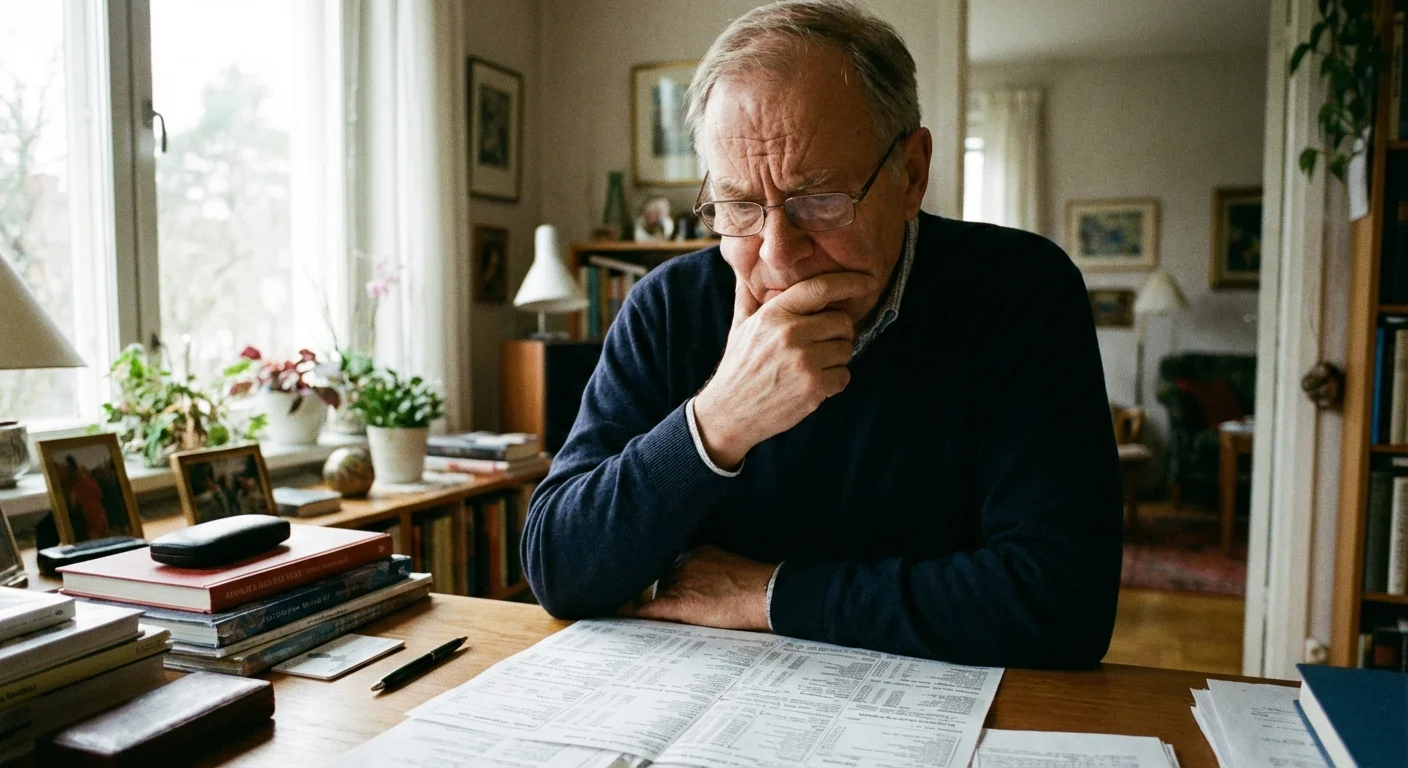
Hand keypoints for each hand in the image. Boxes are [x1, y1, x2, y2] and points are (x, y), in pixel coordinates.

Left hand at [621, 545, 775, 630]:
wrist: (769, 594)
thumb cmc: (756, 587)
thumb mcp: (728, 570)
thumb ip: (708, 574)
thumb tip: (698, 590)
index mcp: (697, 552)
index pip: (665, 565)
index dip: (652, 576)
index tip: (638, 581)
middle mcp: (685, 563)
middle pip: (654, 579)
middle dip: (641, 590)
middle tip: (619, 596)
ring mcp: (682, 582)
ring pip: (649, 594)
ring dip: (636, 602)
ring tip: (618, 608)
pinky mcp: (681, 603)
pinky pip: (649, 609)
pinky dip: (633, 614)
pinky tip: (621, 618)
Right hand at [693, 272, 871, 467]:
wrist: (729, 411)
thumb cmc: (738, 366)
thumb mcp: (739, 325)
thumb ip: (748, 294)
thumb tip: (744, 266)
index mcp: (774, 314)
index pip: (820, 288)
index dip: (849, 282)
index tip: (868, 281)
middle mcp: (790, 333)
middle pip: (842, 321)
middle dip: (839, 333)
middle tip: (822, 344)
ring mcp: (803, 361)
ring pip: (846, 349)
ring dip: (836, 359)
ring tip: (814, 365)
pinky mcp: (813, 387)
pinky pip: (844, 376)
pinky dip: (835, 382)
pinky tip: (814, 384)